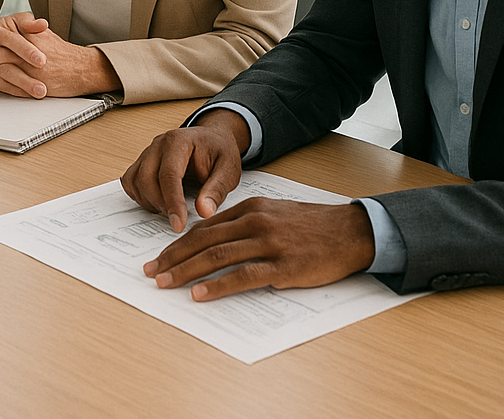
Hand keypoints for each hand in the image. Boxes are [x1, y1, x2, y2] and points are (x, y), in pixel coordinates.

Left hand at [0, 14, 117, 98]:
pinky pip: (9, 85)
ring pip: (3, 69)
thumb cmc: (64, 54)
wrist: (83, 70)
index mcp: (33, 39)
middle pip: (0, 52)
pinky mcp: (33, 85)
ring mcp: (31, 70)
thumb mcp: (47, 36)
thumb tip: (18, 25)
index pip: (8, 34)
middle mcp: (31, 53)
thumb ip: (31, 30)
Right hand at [120, 109, 249, 232]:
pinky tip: (159, 202)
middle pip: (146, 179)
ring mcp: (147, 152)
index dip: (173, 202)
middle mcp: (158, 145)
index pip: (169, 175)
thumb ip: (217, 190)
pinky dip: (140, 196)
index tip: (178, 225)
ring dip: (150, 202)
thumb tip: (203, 212)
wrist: (211, 139)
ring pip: (135, 182)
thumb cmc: (219, 152)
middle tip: (179, 219)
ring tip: (172, 209)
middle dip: (160, 205)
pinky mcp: (142, 162)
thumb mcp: (228, 170)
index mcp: (179, 141)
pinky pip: (131, 182)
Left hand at [144, 198, 375, 300]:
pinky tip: (200, 295)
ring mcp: (268, 243)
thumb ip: (246, 224)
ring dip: (187, 271)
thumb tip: (215, 242)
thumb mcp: (275, 214)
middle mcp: (255, 222)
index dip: (178, 243)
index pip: (205, 227)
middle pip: (204, 241)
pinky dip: (218, 286)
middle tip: (152, 272)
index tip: (159, 257)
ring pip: (217, 256)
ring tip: (166, 283)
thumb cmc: (313, 226)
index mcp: (250, 208)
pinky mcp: (283, 266)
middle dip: (173, 257)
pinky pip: (243, 276)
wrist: (352, 232)